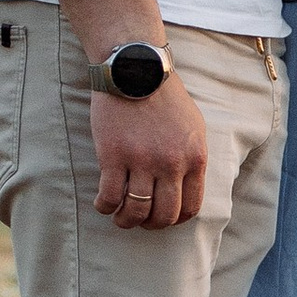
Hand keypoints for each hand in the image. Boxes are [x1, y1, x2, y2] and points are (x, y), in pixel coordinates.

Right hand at [90, 75, 208, 227]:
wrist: (137, 70)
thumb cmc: (165, 97)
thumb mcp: (193, 127)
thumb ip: (192, 158)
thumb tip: (187, 186)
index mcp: (194, 158)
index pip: (190, 207)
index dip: (174, 220)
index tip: (162, 218)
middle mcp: (171, 164)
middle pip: (163, 215)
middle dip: (150, 225)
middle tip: (138, 220)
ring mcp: (142, 161)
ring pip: (135, 211)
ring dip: (125, 221)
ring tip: (118, 216)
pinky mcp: (113, 156)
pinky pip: (109, 197)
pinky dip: (104, 207)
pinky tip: (102, 203)